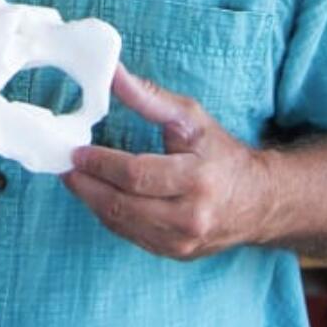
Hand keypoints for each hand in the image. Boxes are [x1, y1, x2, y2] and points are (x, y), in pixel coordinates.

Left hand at [62, 64, 269, 259]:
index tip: (77, 152)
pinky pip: (131, 236)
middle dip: (88, 185)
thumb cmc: (222, 154)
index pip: (136, 174)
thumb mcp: (190, 119)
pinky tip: (99, 197)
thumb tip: (113, 73)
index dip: (101, 164)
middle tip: (66, 168)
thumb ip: (149, 97)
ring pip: (122, 224)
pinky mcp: (176, 253)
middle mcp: (191, 216)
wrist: (260, 200)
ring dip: (93, 202)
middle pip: (123, 205)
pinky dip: (110, 216)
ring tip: (76, 180)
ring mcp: (182, 241)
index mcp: (197, 179)